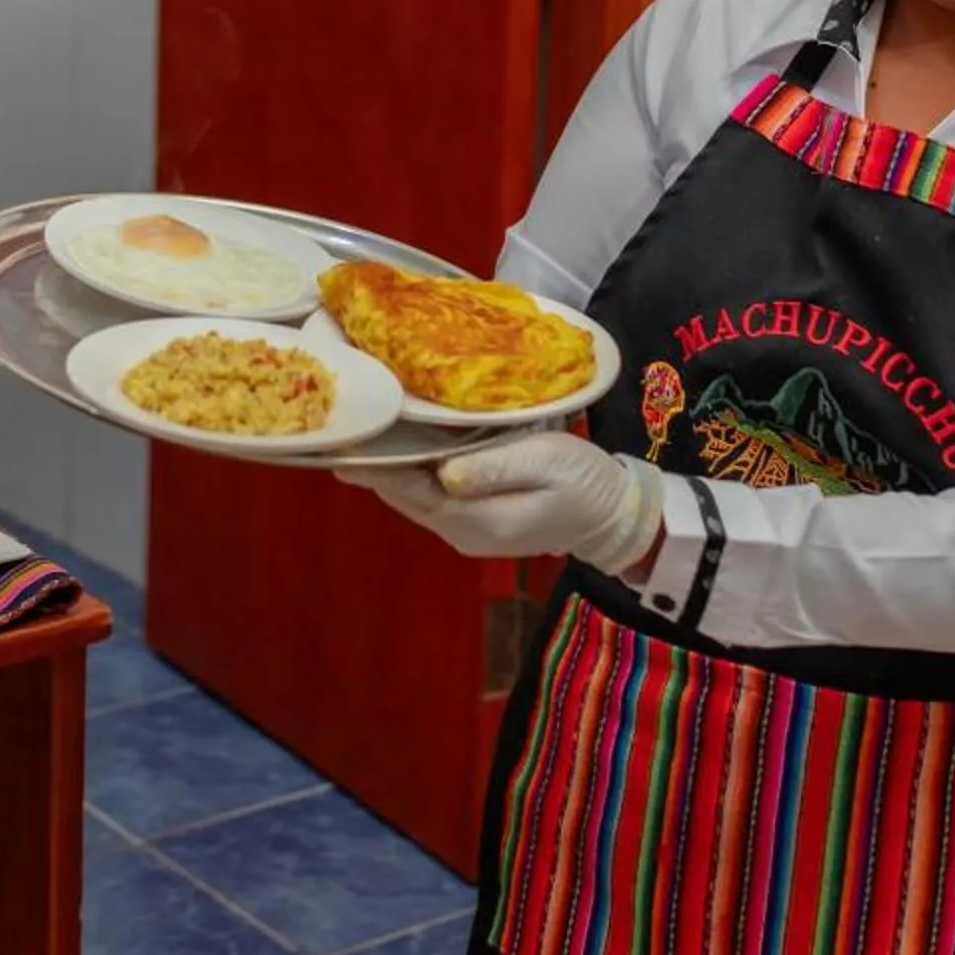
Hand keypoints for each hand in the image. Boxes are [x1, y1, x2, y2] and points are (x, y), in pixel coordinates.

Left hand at [341, 433, 662, 574]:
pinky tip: (400, 445)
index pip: (408, 489)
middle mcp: (460, 530)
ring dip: (389, 466)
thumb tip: (441, 472)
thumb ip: (492, 467)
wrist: (613, 515)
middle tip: (341, 423)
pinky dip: (411, 471)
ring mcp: (466, 529)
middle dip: (372, 462)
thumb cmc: (582, 482)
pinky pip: (430, 494)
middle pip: (402, 494)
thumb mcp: (544, 463)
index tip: (340, 440)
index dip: (372, 465)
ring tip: (360, 429)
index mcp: (473, 518)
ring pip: (413, 495)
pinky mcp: (474, 520)